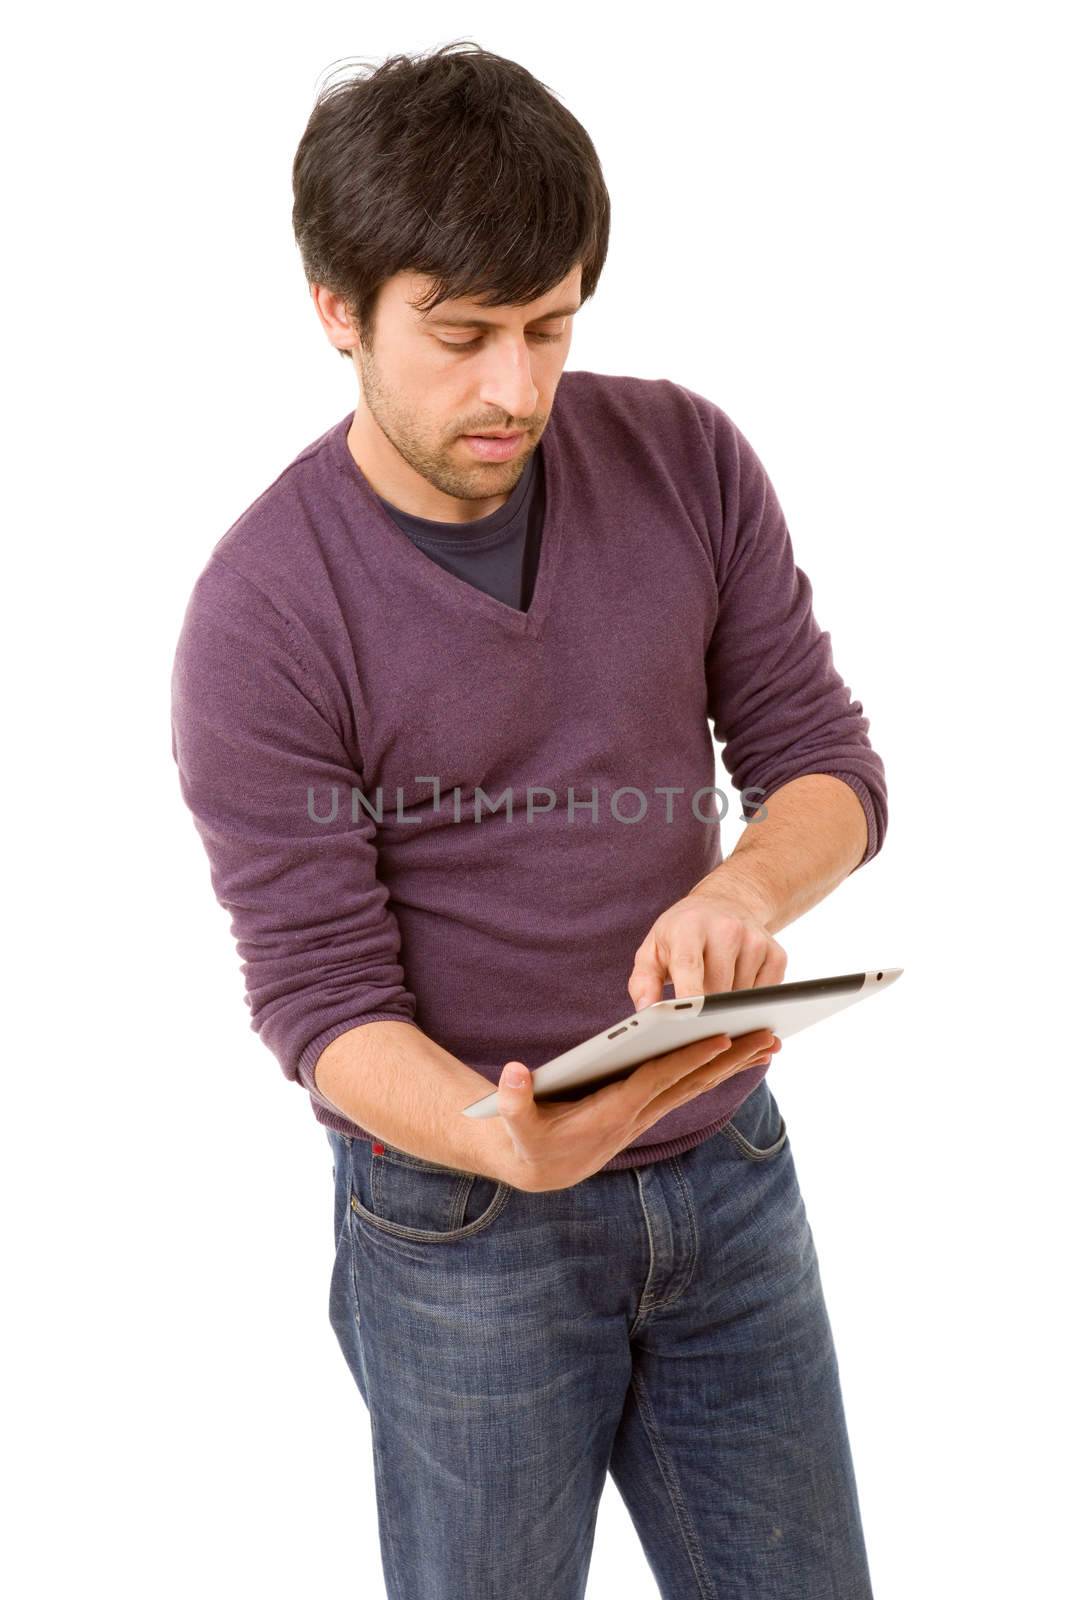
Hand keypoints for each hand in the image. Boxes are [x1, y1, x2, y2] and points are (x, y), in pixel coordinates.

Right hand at [494, 1027, 781, 1192]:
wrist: (542, 1170)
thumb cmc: (528, 1140)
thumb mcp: (514, 1124)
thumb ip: (511, 1100)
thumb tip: (512, 1073)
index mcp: (611, 1112)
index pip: (657, 1080)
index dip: (688, 1059)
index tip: (720, 1037)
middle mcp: (637, 1114)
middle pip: (691, 1082)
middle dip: (730, 1059)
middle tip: (769, 1035)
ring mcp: (646, 1114)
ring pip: (697, 1086)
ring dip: (734, 1065)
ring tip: (769, 1043)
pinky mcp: (646, 1110)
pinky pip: (688, 1088)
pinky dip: (715, 1071)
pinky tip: (738, 1056)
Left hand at [627, 883, 787, 1008]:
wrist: (724, 903)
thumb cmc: (681, 934)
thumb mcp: (652, 951)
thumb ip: (642, 984)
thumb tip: (646, 1014)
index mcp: (689, 927)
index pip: (689, 966)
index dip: (689, 996)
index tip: (686, 1022)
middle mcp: (726, 928)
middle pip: (718, 989)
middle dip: (705, 1010)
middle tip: (693, 1011)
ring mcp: (755, 939)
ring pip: (742, 997)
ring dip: (728, 1005)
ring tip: (714, 985)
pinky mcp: (776, 953)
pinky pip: (765, 994)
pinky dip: (749, 999)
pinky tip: (737, 982)